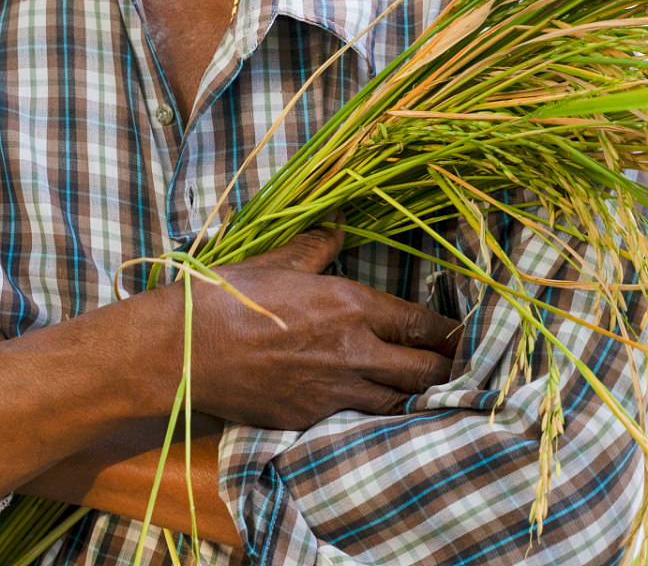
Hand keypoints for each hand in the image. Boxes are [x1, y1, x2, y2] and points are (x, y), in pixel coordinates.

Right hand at [182, 226, 460, 429]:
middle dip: (447, 370)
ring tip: (434, 395)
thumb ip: (315, 247)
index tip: (464, 337)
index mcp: (349, 306)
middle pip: (422, 371)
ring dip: (417, 398)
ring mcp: (333, 392)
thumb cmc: (226, 298)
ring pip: (398, 403)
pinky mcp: (311, 419)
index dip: (448, 333)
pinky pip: (359, 421)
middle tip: (463, 370)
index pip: (419, 324)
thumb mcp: (275, 261)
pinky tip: (384, 413)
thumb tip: (337, 226)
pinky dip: (377, 417)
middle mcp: (352, 352)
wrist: (184, 350)